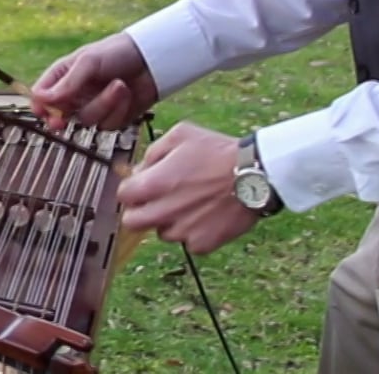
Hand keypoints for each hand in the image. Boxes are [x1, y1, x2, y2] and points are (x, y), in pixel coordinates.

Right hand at [29, 33, 159, 131]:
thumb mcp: (89, 61)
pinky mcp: (112, 118)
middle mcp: (76, 94)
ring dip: (104, 104)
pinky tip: (127, 95)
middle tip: (60, 123)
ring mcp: (93, 107)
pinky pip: (108, 124)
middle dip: (61, 119)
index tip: (42, 113)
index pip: (42, 96)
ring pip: (87, 120)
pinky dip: (118, 110)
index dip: (40, 106)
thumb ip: (67, 82)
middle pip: (59, 115)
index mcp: (64, 76)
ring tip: (119, 85)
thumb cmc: (116, 52)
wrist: (151, 60)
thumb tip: (42, 99)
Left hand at [118, 122, 259, 255]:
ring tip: (191, 204)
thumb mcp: (180, 135)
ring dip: (169, 221)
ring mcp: (182, 230)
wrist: (255, 174)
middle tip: (157, 201)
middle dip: (140, 211)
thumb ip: (153, 153)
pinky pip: (187, 242)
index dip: (132, 189)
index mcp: (153, 184)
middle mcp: (163, 211)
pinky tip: (207, 214)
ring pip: (162, 233)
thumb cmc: (218, 151)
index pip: (123, 196)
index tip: (142, 185)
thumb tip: (139, 170)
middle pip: (132, 222)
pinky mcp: (202, 244)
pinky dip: (193, 232)